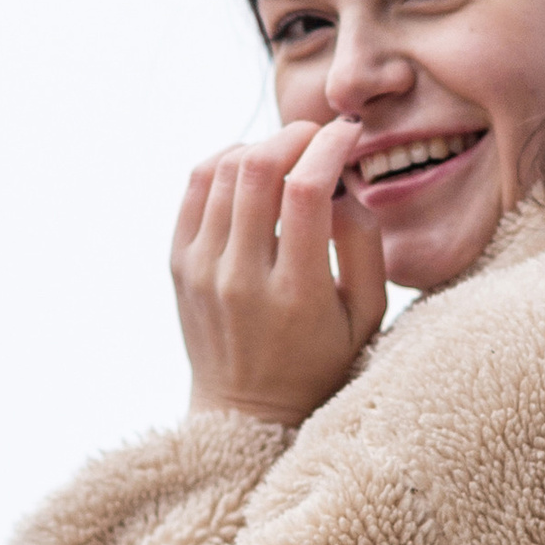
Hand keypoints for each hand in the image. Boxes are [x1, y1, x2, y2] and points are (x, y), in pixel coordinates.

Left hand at [172, 115, 387, 428]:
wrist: (245, 412)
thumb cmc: (318, 363)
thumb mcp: (365, 316)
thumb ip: (366, 246)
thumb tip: (343, 185)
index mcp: (295, 293)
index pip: (305, 191)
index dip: (330, 146)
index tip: (349, 132)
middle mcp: (240, 277)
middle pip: (257, 168)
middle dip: (295, 135)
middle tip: (320, 136)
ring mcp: (201, 269)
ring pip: (224, 169)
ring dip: (263, 145)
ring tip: (290, 154)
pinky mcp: (179, 263)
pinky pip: (197, 185)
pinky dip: (227, 161)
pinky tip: (253, 169)